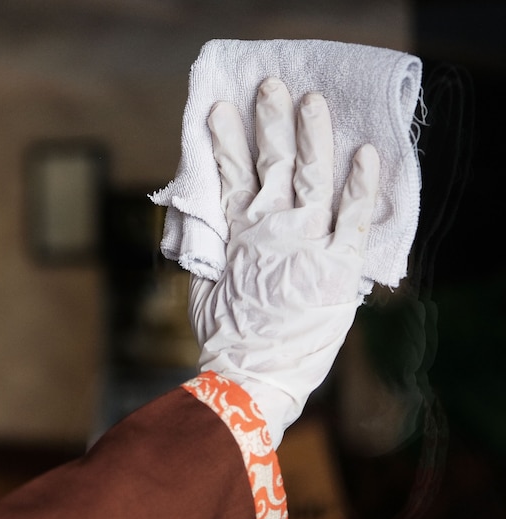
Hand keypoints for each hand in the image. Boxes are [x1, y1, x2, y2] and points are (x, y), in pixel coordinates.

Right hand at [190, 77, 379, 446]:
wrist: (251, 378)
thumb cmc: (226, 339)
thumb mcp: (207, 284)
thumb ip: (212, 246)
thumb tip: (207, 217)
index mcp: (236, 234)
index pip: (231, 176)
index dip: (225, 142)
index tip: (218, 110)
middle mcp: (271, 229)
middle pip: (270, 164)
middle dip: (268, 123)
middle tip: (270, 87)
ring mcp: (306, 243)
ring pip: (309, 176)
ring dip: (310, 135)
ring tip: (310, 101)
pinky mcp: (338, 266)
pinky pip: (353, 217)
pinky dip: (361, 185)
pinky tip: (365, 153)